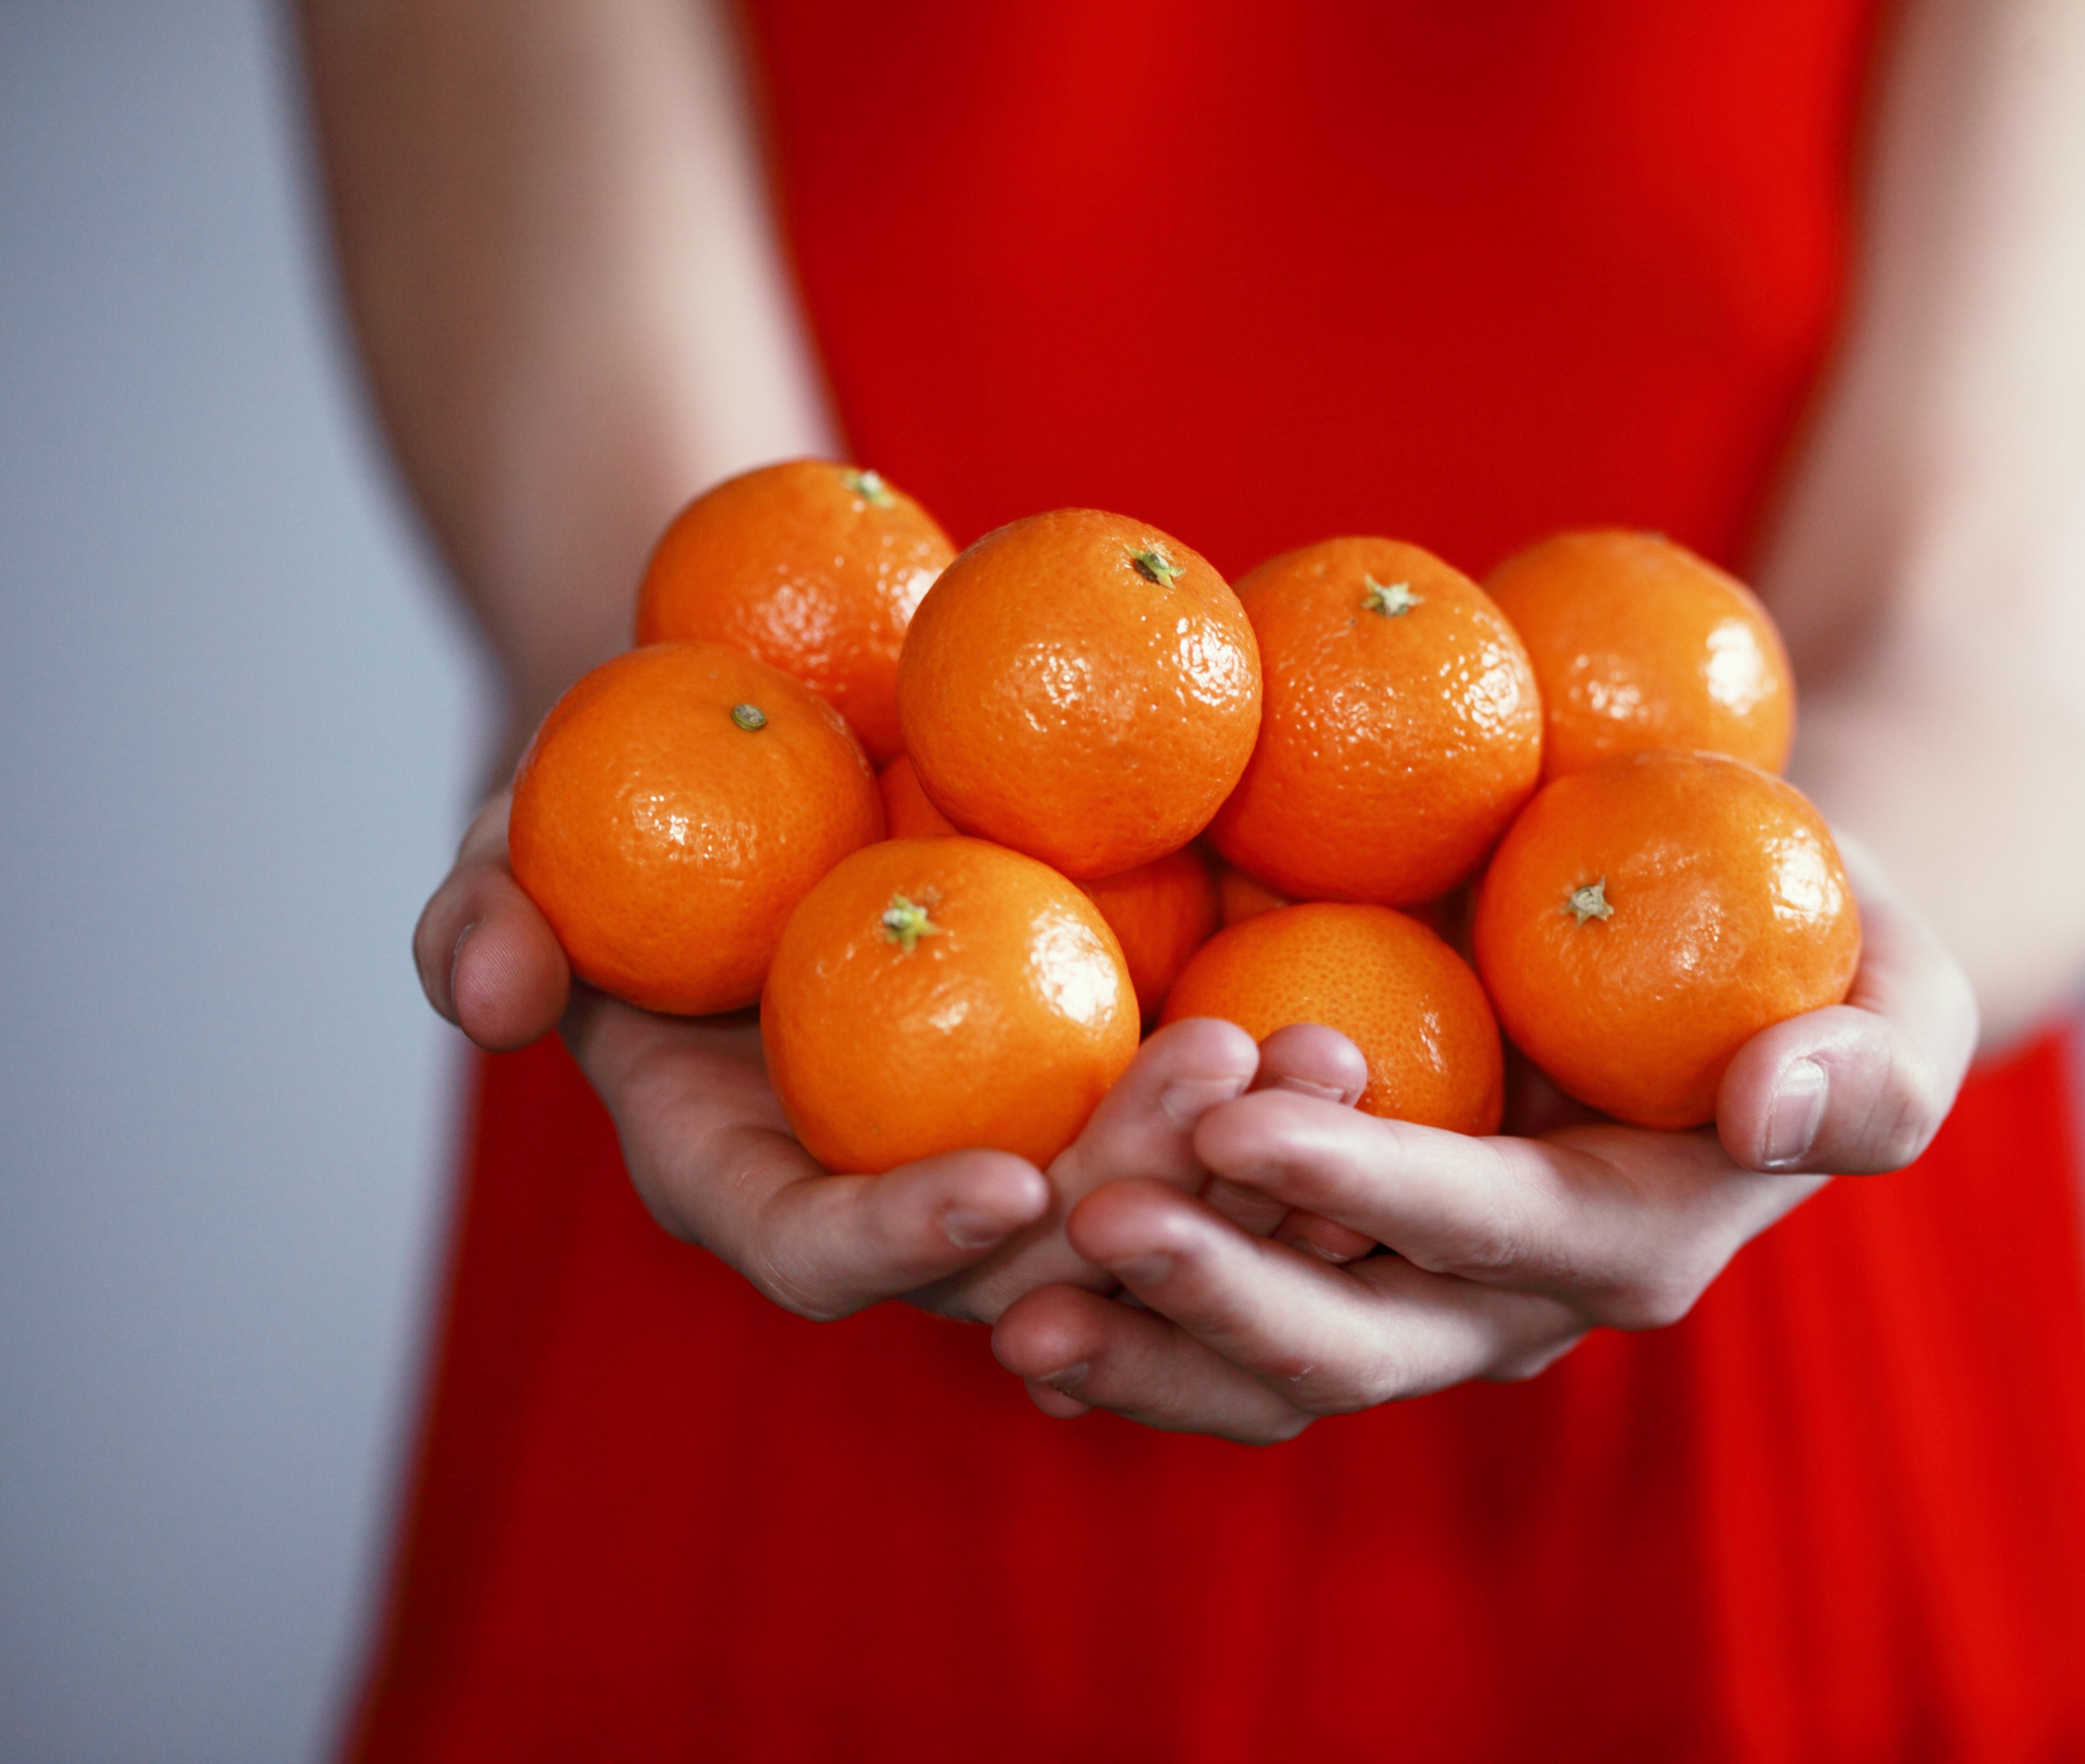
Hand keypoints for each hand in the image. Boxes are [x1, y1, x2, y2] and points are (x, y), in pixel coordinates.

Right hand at [412, 790, 1357, 1320]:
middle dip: (1130, 1194)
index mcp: (756, 1176)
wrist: (764, 742)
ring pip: (1142, 1210)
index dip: (904, 1240)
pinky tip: (1362, 1022)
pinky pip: (1203, 1123)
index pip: (823, 1256)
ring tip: (1337, 1056)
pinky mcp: (1101, 1079)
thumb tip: (477, 992)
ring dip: (1245, 1161)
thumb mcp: (527, 831)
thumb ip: (490, 913)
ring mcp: (1014, 1140)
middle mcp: (895, 1190)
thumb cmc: (625, 796)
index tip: (1005, 1178)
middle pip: (1024, 1257)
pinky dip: (1277, 1097)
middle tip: (1228, 1082)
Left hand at [987, 838, 1978, 1442]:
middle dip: (1225, 1292)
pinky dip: (1131, 1323)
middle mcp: (1514, 1303)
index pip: (1494, 1227)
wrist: (1735, 955)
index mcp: (1631, 1239)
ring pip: (1273, 1363)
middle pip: (1360, 1336)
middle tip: (1093, 1217)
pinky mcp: (1345, 1256)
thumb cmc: (1822, 949)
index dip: (1376, 1187)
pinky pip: (1230, 1321)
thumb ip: (1868, 1064)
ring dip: (1146, 1341)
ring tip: (1010, 1300)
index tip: (1248, 1114)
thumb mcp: (1902, 993)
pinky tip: (1010, 1301)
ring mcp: (1419, 1293)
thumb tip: (1771, 1107)